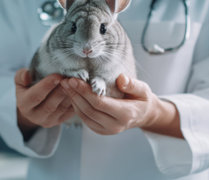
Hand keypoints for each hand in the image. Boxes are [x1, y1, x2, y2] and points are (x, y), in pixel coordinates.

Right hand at [15, 69, 74, 139]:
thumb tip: (27, 76)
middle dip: (61, 91)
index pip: (35, 97)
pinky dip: (75, 101)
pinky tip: (79, 91)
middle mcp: (35, 116)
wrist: (33, 104)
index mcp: (24, 105)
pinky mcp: (60, 121)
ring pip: (62, 109)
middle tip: (70, 78)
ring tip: (76, 83)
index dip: (46, 86)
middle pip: (50, 105)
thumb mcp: (20, 81)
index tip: (57, 75)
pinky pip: (69, 112)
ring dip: (70, 95)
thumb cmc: (28, 87)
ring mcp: (48, 121)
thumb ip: (21, 76)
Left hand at [61, 74, 182, 137]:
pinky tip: (72, 95)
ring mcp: (106, 130)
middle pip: (89, 109)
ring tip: (65, 85)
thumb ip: (132, 84)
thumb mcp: (142, 89)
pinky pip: (84, 118)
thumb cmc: (141, 99)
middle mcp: (115, 125)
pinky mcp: (100, 130)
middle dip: (75, 94)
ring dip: (73, 100)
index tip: (74, 79)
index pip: (100, 103)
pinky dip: (76, 106)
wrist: (143, 115)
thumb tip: (121, 79)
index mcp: (125, 114)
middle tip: (65, 80)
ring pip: (84, 115)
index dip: (85, 91)